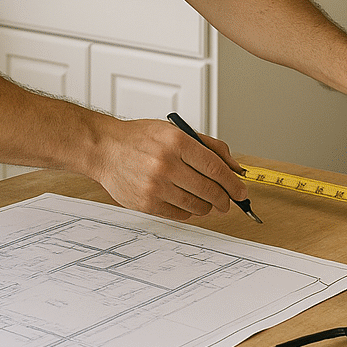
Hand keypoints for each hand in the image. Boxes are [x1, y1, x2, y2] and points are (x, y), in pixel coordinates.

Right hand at [89, 118, 249, 221]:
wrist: (104, 149)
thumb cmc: (140, 138)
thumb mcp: (175, 131)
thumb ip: (209, 147)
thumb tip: (236, 168)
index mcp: (176, 142)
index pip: (215, 168)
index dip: (233, 183)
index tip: (241, 191)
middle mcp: (166, 164)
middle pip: (209, 190)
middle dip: (224, 199)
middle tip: (227, 201)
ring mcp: (155, 186)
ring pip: (197, 206)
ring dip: (207, 207)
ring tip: (205, 201)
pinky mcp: (146, 203)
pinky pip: (179, 215)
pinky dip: (188, 212)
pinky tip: (185, 202)